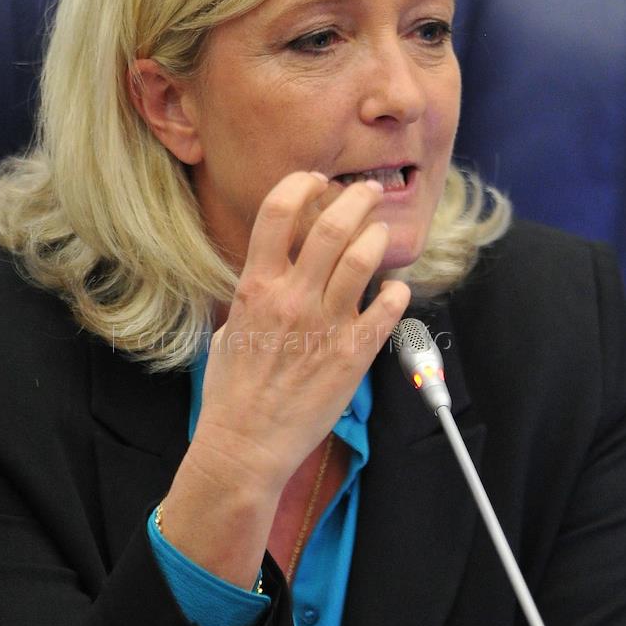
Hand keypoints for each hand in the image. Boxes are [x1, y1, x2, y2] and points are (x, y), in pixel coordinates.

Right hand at [196, 171, 410, 484]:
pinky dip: (396, 291)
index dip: (300, 184)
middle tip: (367, 192)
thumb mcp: (229, 331)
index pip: (277, 211)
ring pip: (364, 257)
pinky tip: (395, 289)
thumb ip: (253, 297)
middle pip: (332, 225)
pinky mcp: (353, 354)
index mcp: (256, 287)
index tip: (315, 180)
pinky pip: (386, 308)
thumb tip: (271, 276)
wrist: (246, 445)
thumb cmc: (231, 393)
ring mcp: (325, 325)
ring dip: (377, 236)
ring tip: (380, 232)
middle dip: (356, 198)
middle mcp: (292, 298)